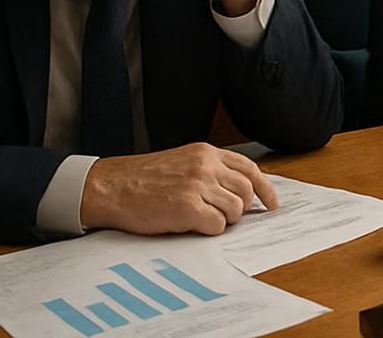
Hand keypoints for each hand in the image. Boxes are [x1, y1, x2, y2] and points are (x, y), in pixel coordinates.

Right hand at [81, 143, 276, 235]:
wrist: (110, 187)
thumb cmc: (141, 178)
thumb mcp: (181, 161)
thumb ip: (208, 169)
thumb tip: (237, 190)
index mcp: (206, 153)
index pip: (249, 169)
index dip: (265, 188)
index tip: (271, 203)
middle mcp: (206, 166)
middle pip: (246, 191)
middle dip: (242, 208)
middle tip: (228, 217)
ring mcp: (198, 186)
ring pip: (235, 210)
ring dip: (224, 220)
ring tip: (203, 219)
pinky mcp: (188, 208)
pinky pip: (217, 225)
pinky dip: (210, 230)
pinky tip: (193, 226)